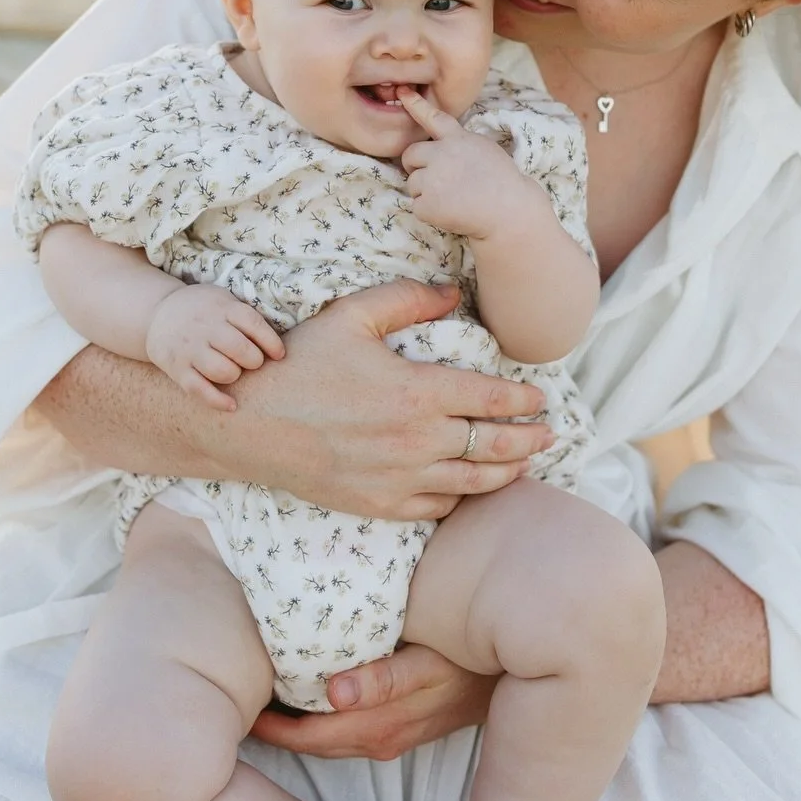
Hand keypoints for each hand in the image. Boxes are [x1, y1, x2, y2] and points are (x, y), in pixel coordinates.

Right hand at [145, 283, 284, 411]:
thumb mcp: (223, 300)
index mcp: (222, 308)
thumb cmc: (202, 310)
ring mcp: (189, 348)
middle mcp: (205, 327)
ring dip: (235, 375)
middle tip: (252, 361)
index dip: (271, 342)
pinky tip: (231, 405)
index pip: (254, 324)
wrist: (157, 313)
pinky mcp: (177, 368)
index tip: (279, 355)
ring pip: (223, 372)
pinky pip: (200, 390)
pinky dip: (218, 401)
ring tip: (233, 371)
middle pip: (241, 350)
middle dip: (254, 361)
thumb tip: (278, 345)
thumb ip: (246, 316)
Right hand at [223, 278, 553, 519]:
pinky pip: (436, 507)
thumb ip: (407, 300)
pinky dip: (460, 496)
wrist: (250, 422)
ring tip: (523, 463)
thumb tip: (453, 293)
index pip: (491, 398)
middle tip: (550, 434)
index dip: (523, 400)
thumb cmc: (300, 364)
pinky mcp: (378, 504)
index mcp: (416, 392)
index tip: (539, 398)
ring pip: (472, 482)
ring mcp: (399, 479)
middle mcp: (416, 441)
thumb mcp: (352, 316)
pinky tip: (468, 485)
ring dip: (506, 473)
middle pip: (494, 446)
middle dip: (529, 441)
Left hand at [251, 643, 496, 759]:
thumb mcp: (429, 663)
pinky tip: (305, 698)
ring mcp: (393, 736)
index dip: (270, 726)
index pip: (308, 737)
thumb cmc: (466, 652)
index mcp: (378, 725)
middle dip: (275, 728)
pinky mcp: (403, 728)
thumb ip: (383, 679)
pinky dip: (323, 718)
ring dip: (297, 724)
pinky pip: (351, 731)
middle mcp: (381, 738)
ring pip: (331, 739)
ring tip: (259, 699)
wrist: (516, 669)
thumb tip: (333, 695)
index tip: (234, 700)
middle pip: (313, 742)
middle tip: (232, 699)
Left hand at [398, 87, 541, 239]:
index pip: (433, 118)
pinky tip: (450, 212)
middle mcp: (441, 155)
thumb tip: (437, 147)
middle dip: (416, 166)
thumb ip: (459, 143)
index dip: (415, 105)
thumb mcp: (484, 148)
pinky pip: (417, 205)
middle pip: (410, 155)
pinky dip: (429, 212)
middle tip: (435, 179)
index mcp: (457, 139)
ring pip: (412, 183)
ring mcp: (432, 180)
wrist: (510, 211)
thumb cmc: (502, 181)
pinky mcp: (428, 204)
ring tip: (452, 198)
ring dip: (425, 192)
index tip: (402, 94)